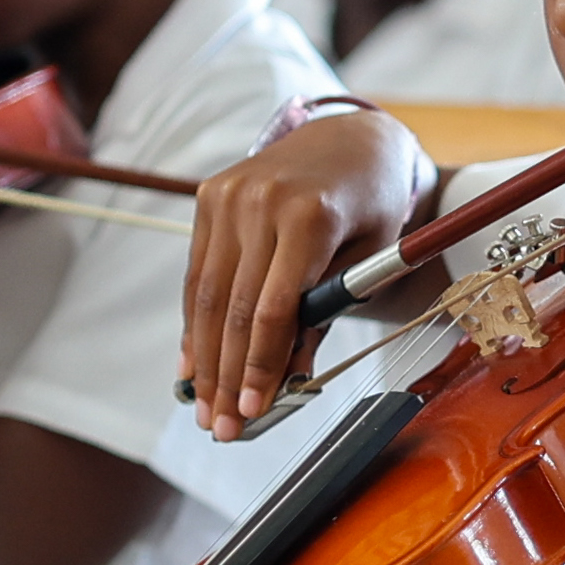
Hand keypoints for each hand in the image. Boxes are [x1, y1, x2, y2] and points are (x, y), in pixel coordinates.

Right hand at [185, 104, 430, 438]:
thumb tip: (289, 380)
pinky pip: (198, 273)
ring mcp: (227, 196)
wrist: (351, 137)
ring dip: (203, 358)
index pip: (272, 310)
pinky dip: (196, 322)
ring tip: (205, 406)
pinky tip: (193, 362)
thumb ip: (326, 315)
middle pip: (233, 309)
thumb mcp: (368, 260)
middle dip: (226, 376)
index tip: (254, 412)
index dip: (260, 366)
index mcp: (307, 216)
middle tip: (222, 427)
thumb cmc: (371, 204)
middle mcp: (259, 202)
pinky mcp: (208, 196)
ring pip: (207, 296)